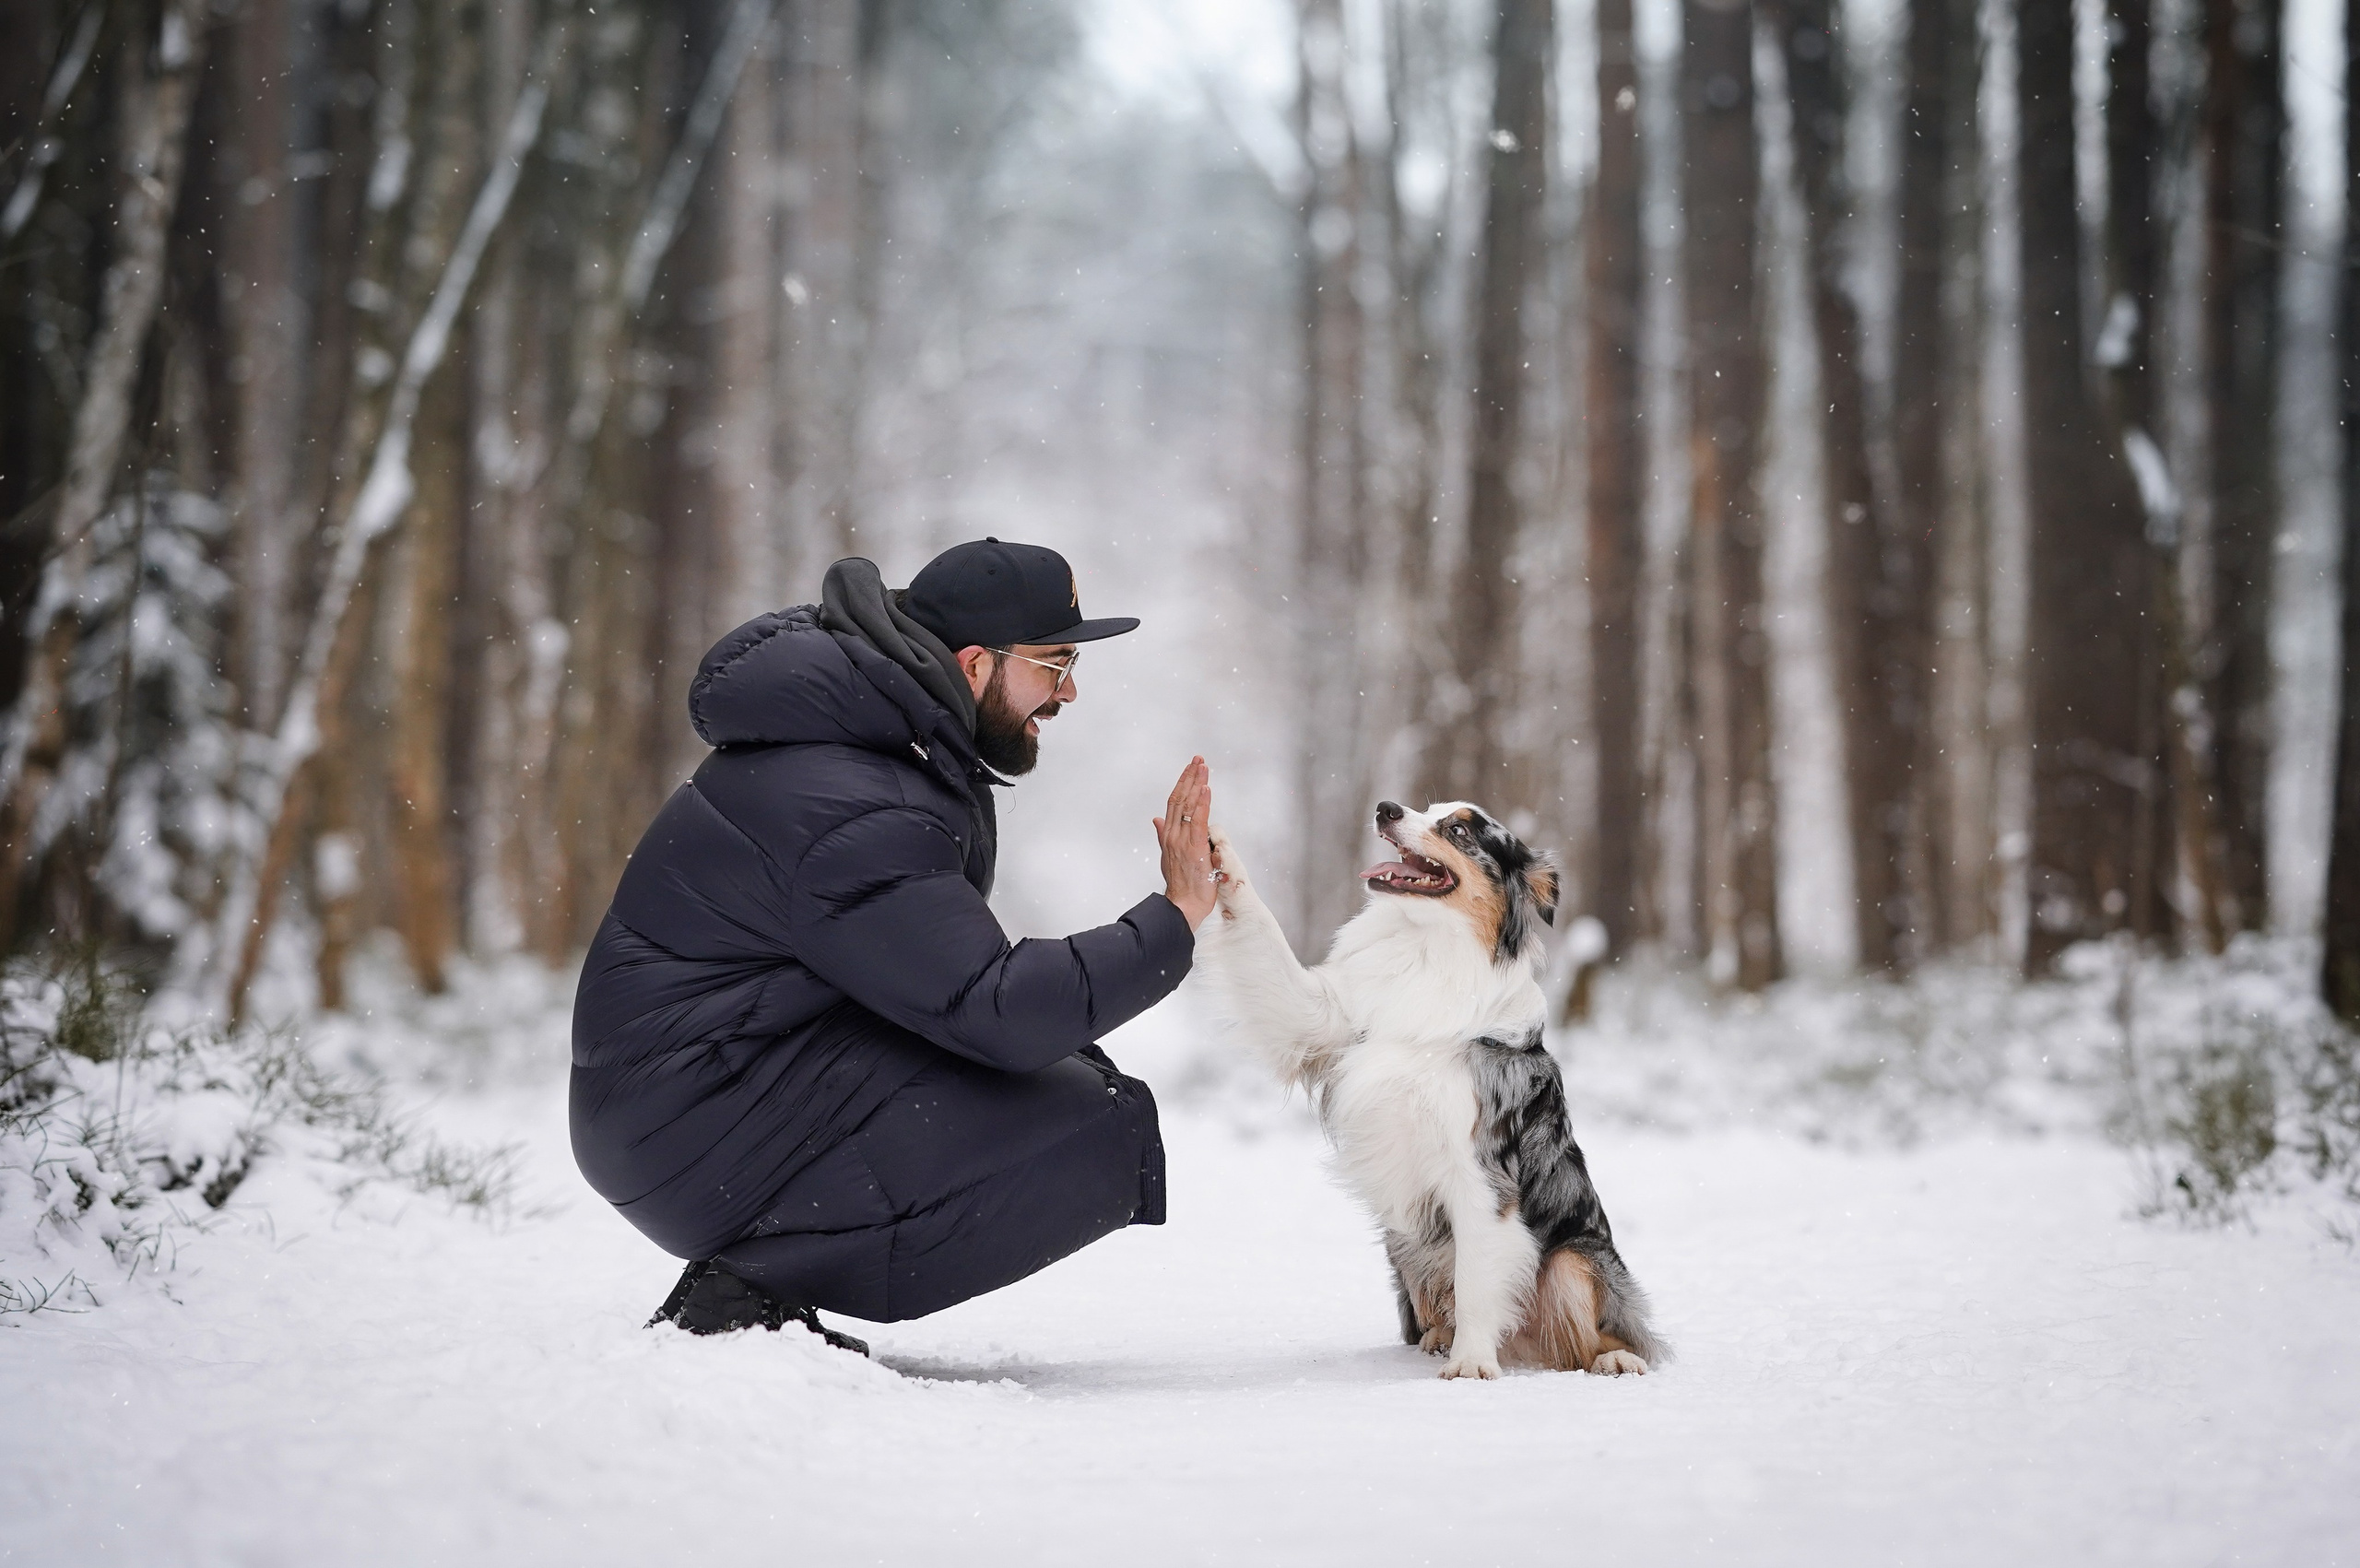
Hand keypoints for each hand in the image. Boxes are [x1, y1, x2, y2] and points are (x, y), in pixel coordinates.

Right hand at [1153, 756, 1215, 930]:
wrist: (1182, 904)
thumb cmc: (1179, 883)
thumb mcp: (1167, 855)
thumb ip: (1162, 834)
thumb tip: (1155, 819)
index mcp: (1167, 835)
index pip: (1174, 802)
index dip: (1182, 783)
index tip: (1190, 768)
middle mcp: (1172, 834)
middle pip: (1180, 798)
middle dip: (1189, 776)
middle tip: (1198, 759)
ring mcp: (1182, 840)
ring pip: (1188, 805)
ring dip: (1196, 783)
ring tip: (1203, 766)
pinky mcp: (1194, 847)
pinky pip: (1198, 820)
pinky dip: (1202, 802)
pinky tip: (1205, 788)